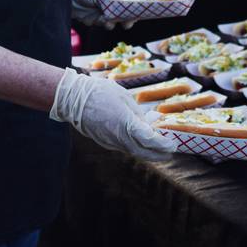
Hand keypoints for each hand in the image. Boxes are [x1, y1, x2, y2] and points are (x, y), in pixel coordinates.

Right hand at [50, 68, 176, 160]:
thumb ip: (137, 114)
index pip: (149, 140)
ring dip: (148, 152)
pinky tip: (141, 141)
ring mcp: (110, 142)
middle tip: (170, 151)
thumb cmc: (100, 93)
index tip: (173, 144)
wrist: (74, 99)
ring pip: (134, 151)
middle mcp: (118, 137)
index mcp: (125, 123)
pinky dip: (136, 147)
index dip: (163, 144)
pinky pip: (124, 147)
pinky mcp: (104, 142)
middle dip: (159, 154)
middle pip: (143, 152)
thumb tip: (149, 124)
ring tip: (159, 147)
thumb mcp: (124, 98)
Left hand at [71, 0, 135, 28]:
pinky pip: (102, 25)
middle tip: (127, 23)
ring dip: (112, 22)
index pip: (127, 4)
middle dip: (126, 19)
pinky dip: (102, 24)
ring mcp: (101, 13)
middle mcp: (109, 5)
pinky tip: (99, 20)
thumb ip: (112, 2)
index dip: (133, 10)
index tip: (136, 15)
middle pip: (122, 15)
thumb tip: (124, 7)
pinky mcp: (93, 20)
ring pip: (113, 22)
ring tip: (107, 20)